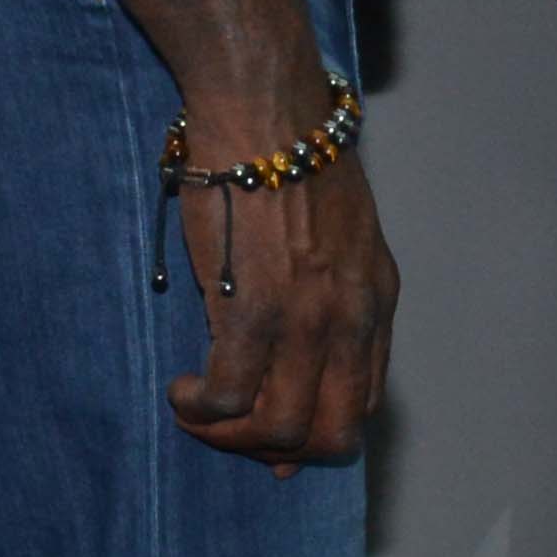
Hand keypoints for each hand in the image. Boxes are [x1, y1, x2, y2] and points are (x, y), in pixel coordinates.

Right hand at [167, 125, 398, 465]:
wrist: (265, 109)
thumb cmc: (289, 155)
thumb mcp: (336, 233)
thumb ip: (328, 293)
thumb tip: (297, 356)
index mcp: (375, 300)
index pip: (361, 403)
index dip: (315, 432)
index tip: (273, 433)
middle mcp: (351, 320)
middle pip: (330, 436)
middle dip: (277, 448)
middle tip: (232, 427)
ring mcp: (306, 322)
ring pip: (279, 429)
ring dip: (230, 435)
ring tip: (197, 409)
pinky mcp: (254, 313)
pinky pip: (227, 399)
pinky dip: (199, 410)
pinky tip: (182, 391)